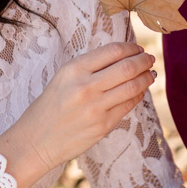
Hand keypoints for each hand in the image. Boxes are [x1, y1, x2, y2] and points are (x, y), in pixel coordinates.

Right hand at [0, 42, 155, 187]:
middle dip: (144, 60)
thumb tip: (123, 56)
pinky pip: (128, 105)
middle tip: (149, 58)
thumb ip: (90, 66)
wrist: (36, 140)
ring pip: (133, 86)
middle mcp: (86, 86)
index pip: (113, 51)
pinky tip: (140, 90)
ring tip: (150, 73)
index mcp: (74, 69)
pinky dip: (138, 95)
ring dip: (146, 77)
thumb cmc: (51, 105)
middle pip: (127, 67)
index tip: (137, 48)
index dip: (131, 47)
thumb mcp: (64, 77)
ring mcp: (96, 107)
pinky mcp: (103, 125)